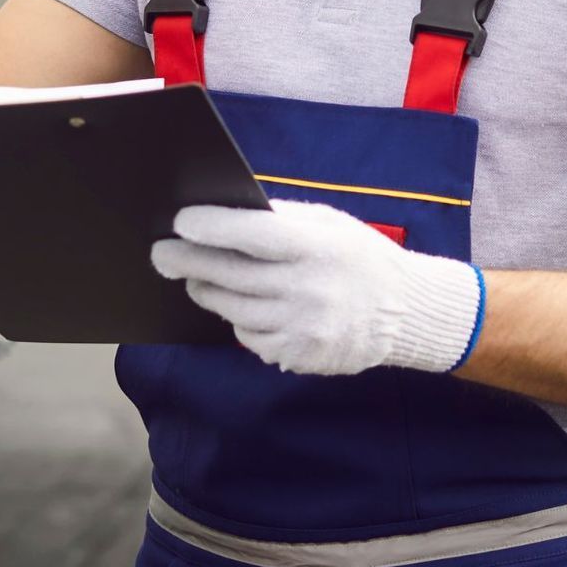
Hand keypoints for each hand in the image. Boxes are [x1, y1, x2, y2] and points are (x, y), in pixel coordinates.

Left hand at [152, 199, 483, 376]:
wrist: (405, 312)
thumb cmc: (361, 257)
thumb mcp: (331, 225)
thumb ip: (282, 219)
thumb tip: (225, 210)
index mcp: (317, 247)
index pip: (253, 235)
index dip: (213, 227)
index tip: (181, 221)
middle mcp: (308, 290)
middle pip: (230, 275)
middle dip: (188, 262)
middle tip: (161, 253)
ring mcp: (301, 328)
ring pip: (232, 310)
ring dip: (208, 291)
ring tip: (197, 278)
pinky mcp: (296, 356)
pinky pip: (250, 337)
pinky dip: (241, 321)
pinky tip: (249, 306)